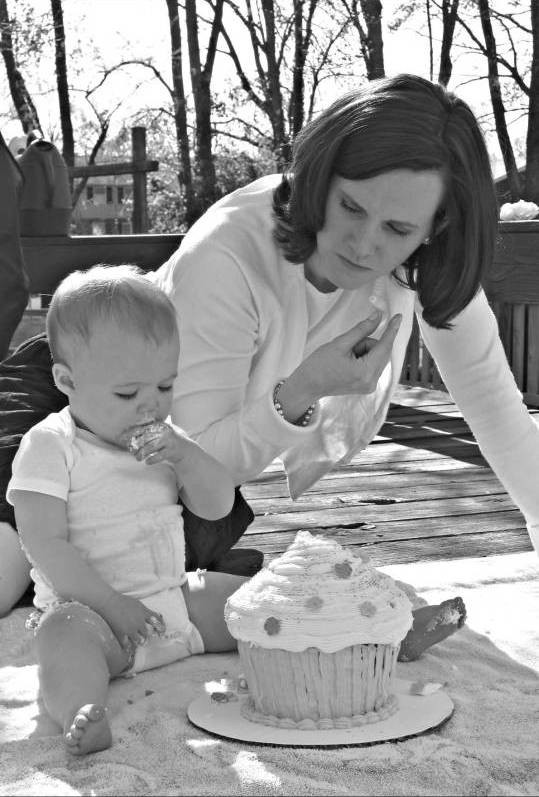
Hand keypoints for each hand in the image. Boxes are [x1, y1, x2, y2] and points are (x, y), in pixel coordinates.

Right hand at [98, 592, 165, 651]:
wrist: (109, 602)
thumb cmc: (122, 601)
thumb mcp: (138, 604)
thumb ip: (145, 611)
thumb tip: (152, 616)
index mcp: (144, 613)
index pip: (157, 621)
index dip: (161, 628)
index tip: (162, 632)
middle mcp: (139, 621)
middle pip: (148, 633)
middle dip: (148, 636)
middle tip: (147, 638)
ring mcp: (131, 628)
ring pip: (140, 640)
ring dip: (139, 641)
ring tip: (138, 642)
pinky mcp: (122, 633)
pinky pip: (127, 644)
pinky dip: (127, 647)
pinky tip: (128, 648)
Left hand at [132, 422, 191, 466]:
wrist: (186, 450)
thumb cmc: (168, 442)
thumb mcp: (159, 433)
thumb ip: (147, 433)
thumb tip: (127, 437)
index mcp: (160, 425)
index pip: (143, 428)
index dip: (132, 434)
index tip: (125, 440)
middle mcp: (165, 431)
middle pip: (145, 438)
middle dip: (136, 446)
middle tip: (132, 452)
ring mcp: (170, 441)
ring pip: (151, 447)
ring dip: (142, 454)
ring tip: (138, 458)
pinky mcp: (173, 451)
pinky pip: (159, 456)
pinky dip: (151, 459)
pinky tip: (147, 462)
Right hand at [278, 310, 401, 418]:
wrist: (307, 386)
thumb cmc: (318, 365)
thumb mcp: (340, 343)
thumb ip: (361, 330)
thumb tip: (378, 317)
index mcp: (365, 372)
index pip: (384, 346)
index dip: (391, 330)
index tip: (399, 317)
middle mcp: (371, 382)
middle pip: (380, 351)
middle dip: (366, 343)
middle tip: (347, 346)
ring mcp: (370, 386)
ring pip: (376, 357)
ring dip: (363, 351)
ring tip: (344, 357)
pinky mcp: (367, 387)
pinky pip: (372, 365)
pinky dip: (363, 358)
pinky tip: (348, 362)